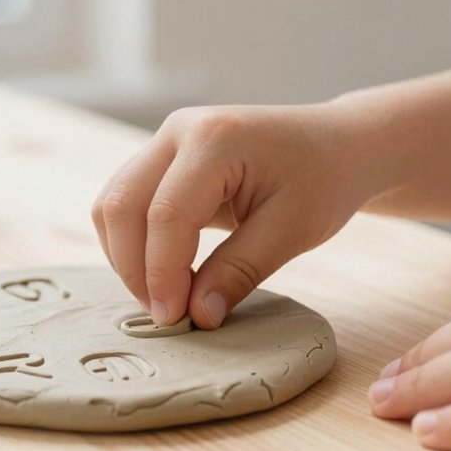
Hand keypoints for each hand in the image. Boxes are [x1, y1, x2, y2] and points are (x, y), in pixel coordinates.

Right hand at [91, 104, 382, 328]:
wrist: (337, 145)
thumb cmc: (324, 180)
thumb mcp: (292, 231)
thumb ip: (239, 272)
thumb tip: (196, 315)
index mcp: (214, 139)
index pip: (165, 215)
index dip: (162, 274)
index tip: (174, 318)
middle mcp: (178, 131)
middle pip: (121, 205)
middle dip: (134, 267)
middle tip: (166, 313)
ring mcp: (165, 141)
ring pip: (112, 205)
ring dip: (128, 257)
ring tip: (166, 295)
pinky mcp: (161, 159)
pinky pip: (126, 203)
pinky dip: (134, 243)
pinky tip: (167, 273)